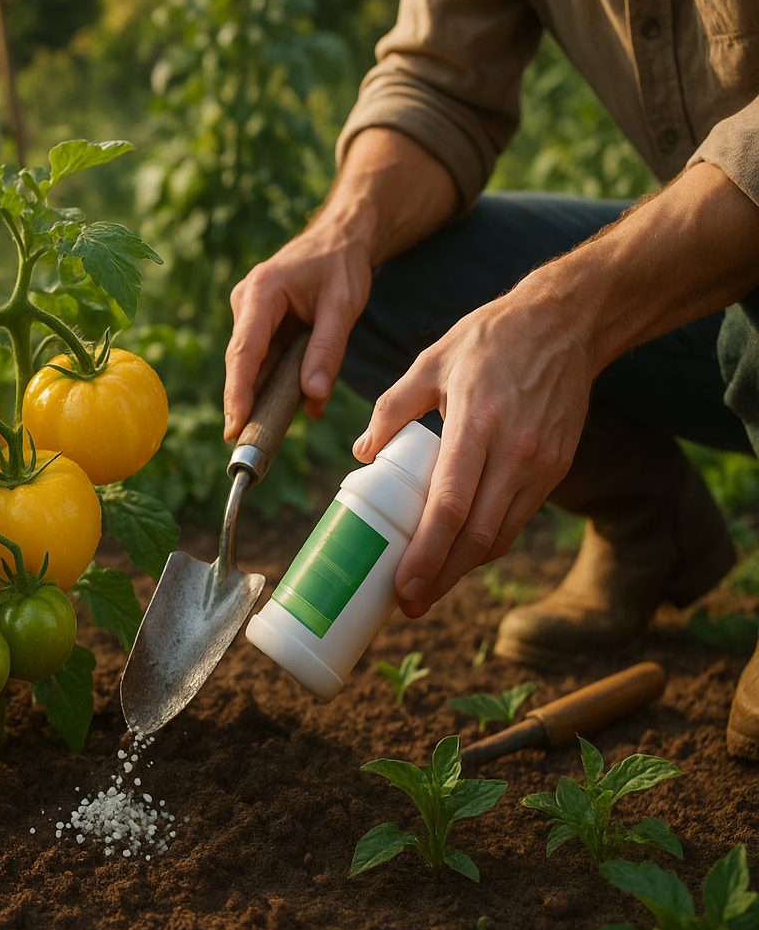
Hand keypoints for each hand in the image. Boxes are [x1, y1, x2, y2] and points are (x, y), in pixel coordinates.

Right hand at [222, 127, 456, 435]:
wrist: (342, 236)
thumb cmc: (342, 264)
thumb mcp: (343, 305)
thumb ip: (327, 350)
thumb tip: (312, 396)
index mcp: (261, 293)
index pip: (244, 352)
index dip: (238, 392)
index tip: (235, 426)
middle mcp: (247, 304)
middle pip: (242, 364)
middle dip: (245, 404)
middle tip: (247, 446)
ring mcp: (251, 315)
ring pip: (254, 365)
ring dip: (264, 396)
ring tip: (268, 434)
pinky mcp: (261, 324)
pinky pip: (266, 360)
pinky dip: (279, 382)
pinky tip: (299, 404)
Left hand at [354, 291, 594, 616]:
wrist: (566, 325)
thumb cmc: (489, 340)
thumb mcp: (430, 362)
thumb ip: (392, 409)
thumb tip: (363, 454)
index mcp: (478, 424)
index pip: (450, 506)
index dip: (426, 555)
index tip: (402, 587)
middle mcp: (516, 451)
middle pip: (477, 535)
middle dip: (441, 577)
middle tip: (409, 604)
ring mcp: (542, 463)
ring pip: (501, 535)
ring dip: (464, 569)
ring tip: (428, 589)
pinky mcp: (557, 468)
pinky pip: (517, 518)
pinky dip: (487, 544)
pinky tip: (460, 555)